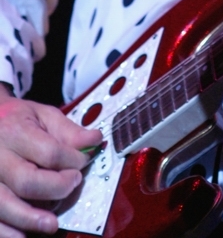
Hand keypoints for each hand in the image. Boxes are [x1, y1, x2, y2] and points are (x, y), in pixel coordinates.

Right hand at [0, 87, 101, 237]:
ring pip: (5, 204)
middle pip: (27, 181)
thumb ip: (68, 130)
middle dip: (56, 188)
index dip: (72, 160)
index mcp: (14, 131)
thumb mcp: (42, 114)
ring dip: (30, 218)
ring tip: (52, 225)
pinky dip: (7, 230)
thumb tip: (95, 141)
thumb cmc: (16, 120)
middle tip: (74, 184)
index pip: (48, 152)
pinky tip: (23, 235)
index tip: (84, 162)